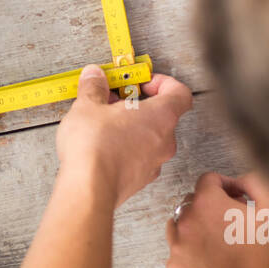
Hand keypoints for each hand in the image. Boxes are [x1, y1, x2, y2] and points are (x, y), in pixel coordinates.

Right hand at [55, 66, 192, 206]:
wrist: (89, 190)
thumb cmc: (95, 148)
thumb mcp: (88, 106)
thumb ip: (94, 87)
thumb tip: (94, 77)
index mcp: (161, 116)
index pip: (180, 93)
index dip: (164, 83)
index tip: (144, 82)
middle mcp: (164, 140)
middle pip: (162, 115)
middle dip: (139, 106)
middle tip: (116, 101)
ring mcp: (154, 163)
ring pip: (150, 138)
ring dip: (132, 128)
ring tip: (105, 124)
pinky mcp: (140, 179)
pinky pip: (140, 157)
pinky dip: (127, 148)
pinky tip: (103, 146)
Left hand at [165, 172, 268, 267]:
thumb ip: (257, 185)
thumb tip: (245, 181)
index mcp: (207, 202)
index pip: (209, 180)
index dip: (227, 185)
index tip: (239, 198)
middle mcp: (186, 221)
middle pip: (192, 203)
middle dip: (212, 208)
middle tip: (234, 222)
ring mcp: (177, 248)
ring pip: (180, 229)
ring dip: (197, 230)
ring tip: (220, 244)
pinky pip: (179, 256)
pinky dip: (192, 256)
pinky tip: (212, 265)